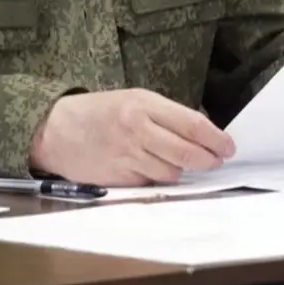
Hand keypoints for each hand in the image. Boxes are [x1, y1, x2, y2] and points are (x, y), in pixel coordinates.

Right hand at [29, 89, 235, 186]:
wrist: (54, 130)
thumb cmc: (98, 112)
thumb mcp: (133, 100)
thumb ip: (164, 116)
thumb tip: (199, 134)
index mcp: (144, 104)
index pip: (191, 123)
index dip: (215, 138)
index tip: (229, 146)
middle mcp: (138, 129)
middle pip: (186, 152)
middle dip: (208, 159)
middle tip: (217, 161)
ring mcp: (128, 156)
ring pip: (171, 172)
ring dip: (183, 172)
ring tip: (186, 165)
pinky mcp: (118, 179)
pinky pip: (150, 183)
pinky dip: (159, 180)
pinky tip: (157, 172)